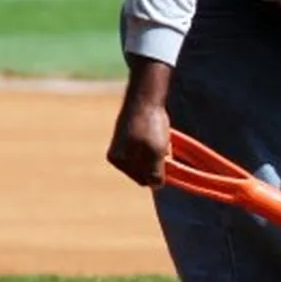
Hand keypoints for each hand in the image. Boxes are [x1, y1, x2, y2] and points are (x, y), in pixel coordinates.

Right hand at [106, 56, 172, 186]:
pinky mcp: (131, 134)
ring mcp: (123, 143)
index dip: (158, 172)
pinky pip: (149, 147)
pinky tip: (160, 131)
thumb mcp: (155, 152)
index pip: (143, 180)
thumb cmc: (149, 124)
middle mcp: (117, 154)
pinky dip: (158, 143)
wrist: (146, 95)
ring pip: (149, 158)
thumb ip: (155, 172)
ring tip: (162, 137)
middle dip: (158, 162)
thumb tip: (156, 186)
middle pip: (145, 170)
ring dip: (160, 152)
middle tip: (163, 145)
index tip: (163, 156)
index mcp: (117, 160)